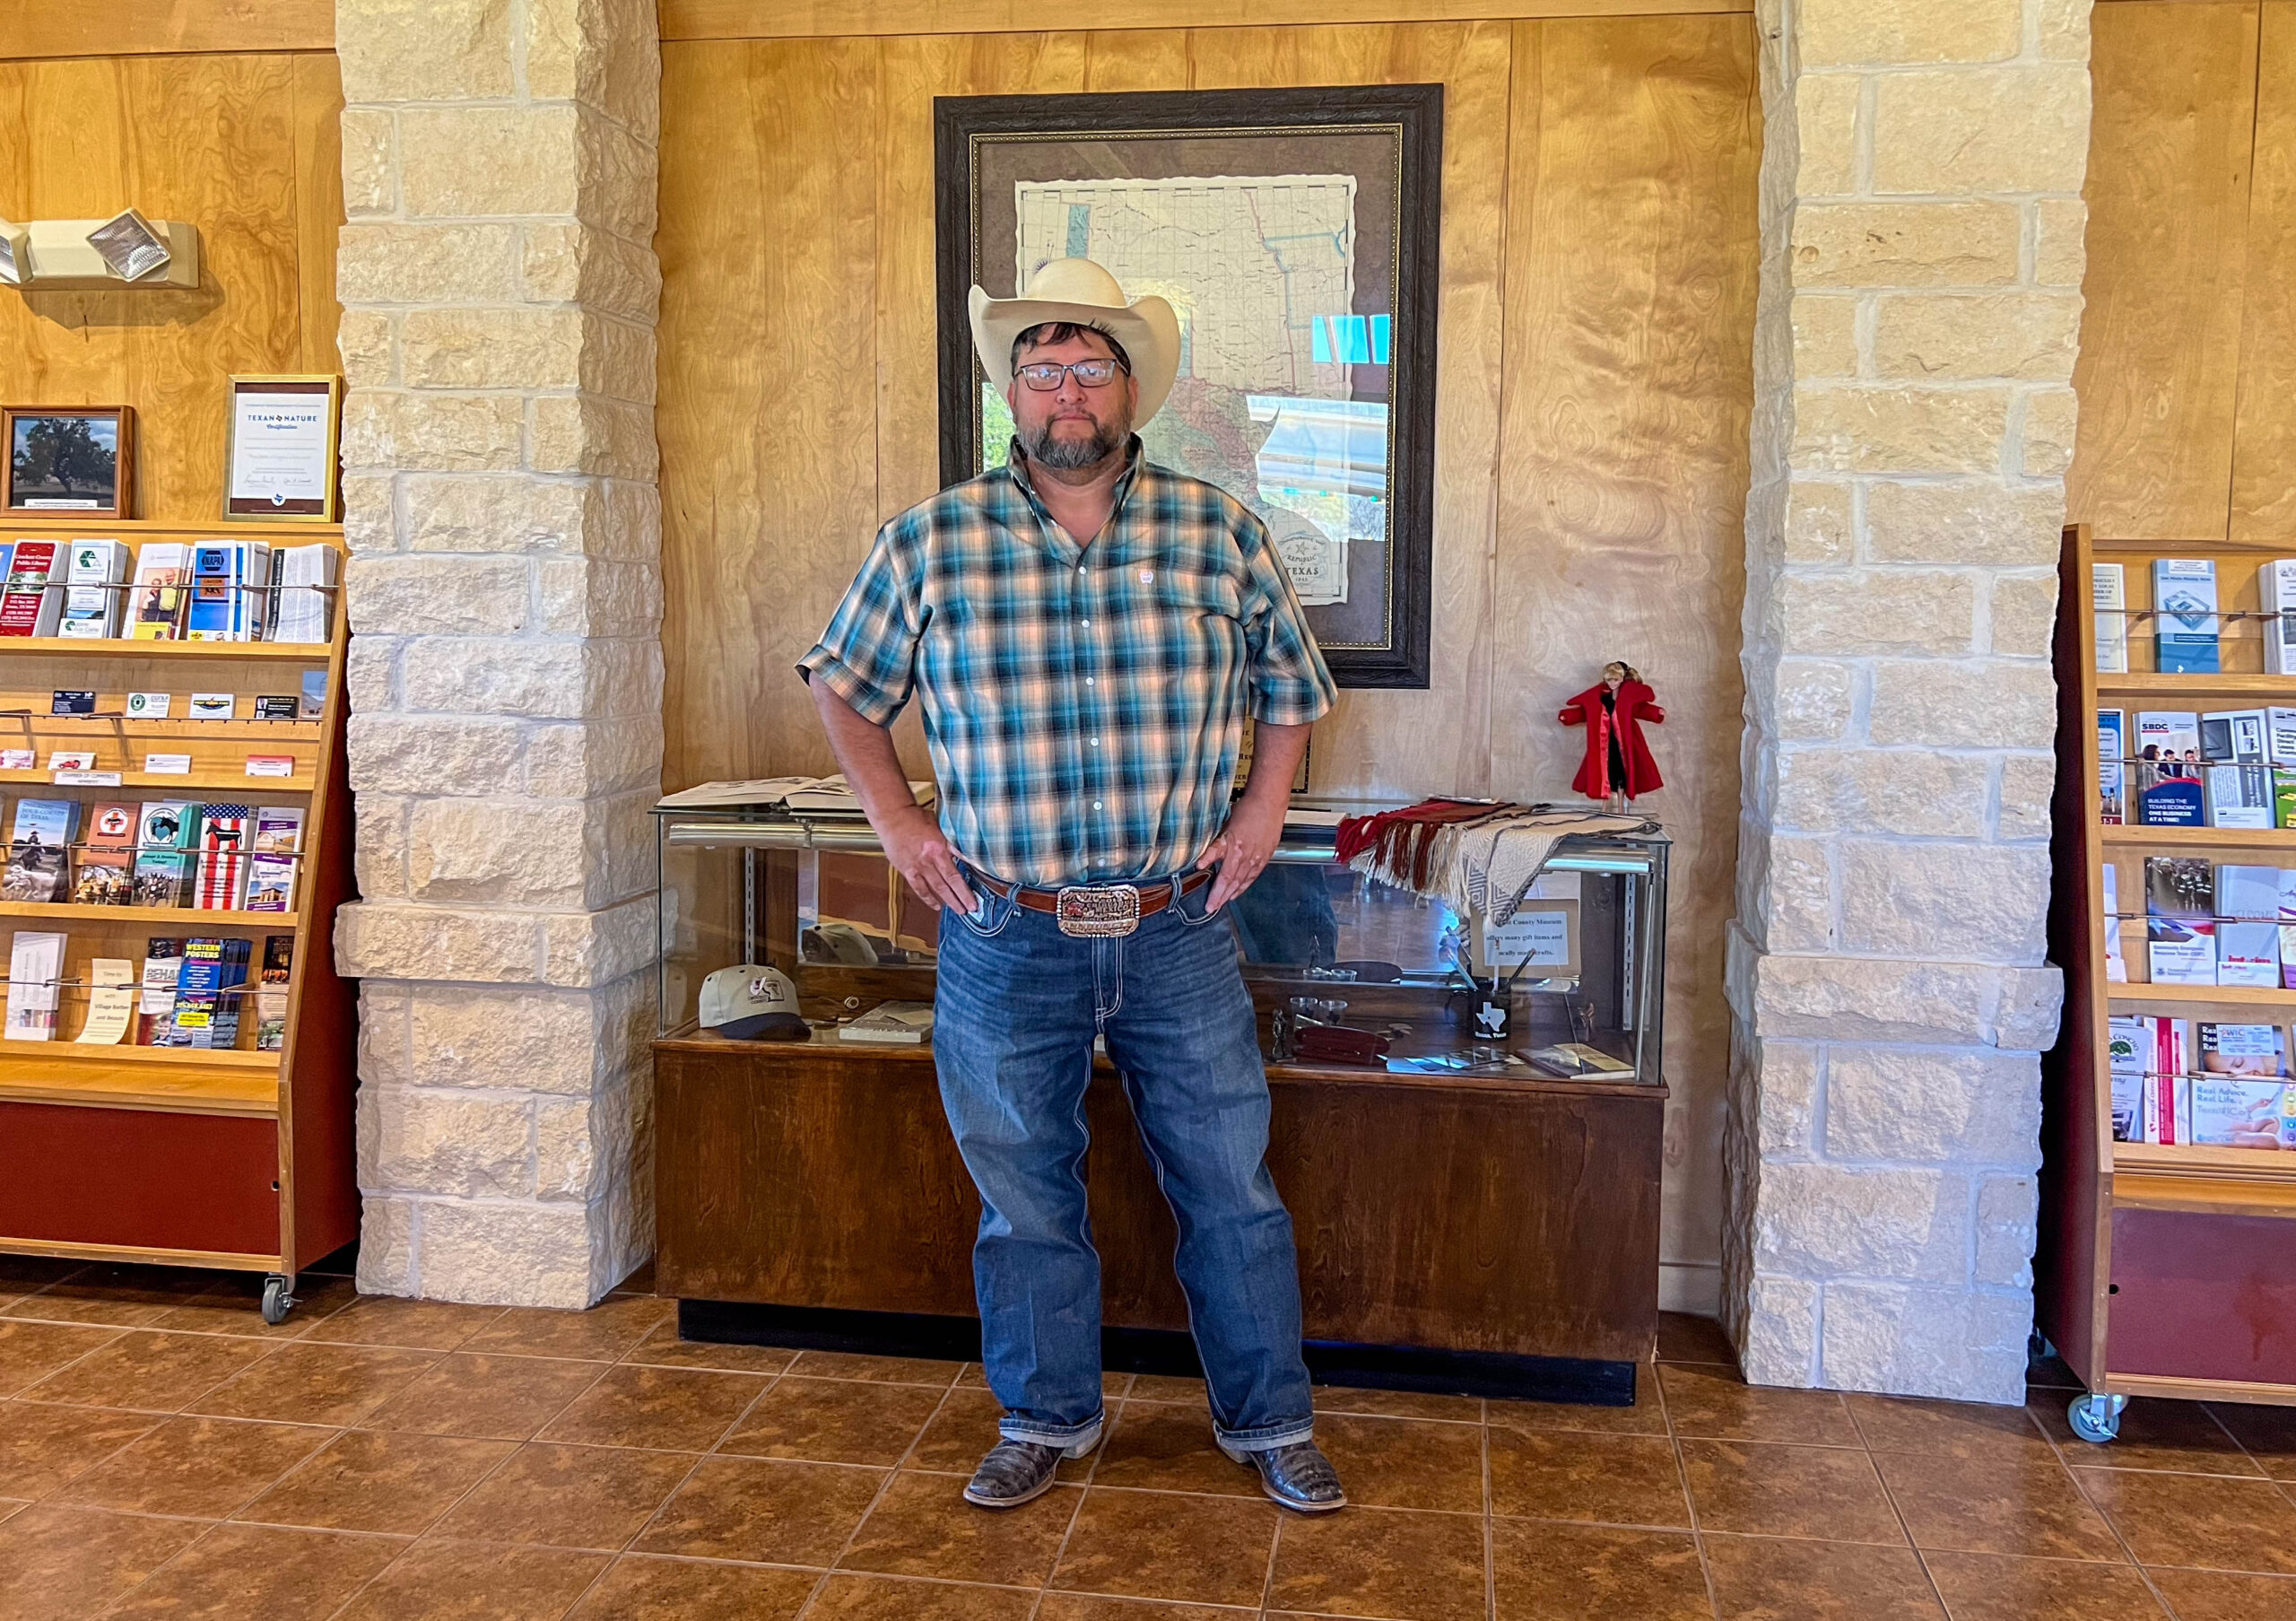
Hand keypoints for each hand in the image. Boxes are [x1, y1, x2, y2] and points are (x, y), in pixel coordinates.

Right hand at [877, 802, 975, 914]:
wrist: (892, 816)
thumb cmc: (915, 817)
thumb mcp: (941, 825)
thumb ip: (952, 841)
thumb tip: (968, 852)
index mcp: (939, 847)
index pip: (956, 872)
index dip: (966, 888)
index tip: (974, 897)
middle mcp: (929, 859)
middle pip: (948, 883)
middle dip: (961, 898)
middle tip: (971, 909)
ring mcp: (917, 866)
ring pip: (936, 888)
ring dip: (948, 900)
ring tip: (958, 910)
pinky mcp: (906, 870)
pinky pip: (919, 887)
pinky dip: (928, 897)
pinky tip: (936, 904)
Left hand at [1194, 792, 1286, 912]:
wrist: (1268, 801)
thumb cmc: (1247, 808)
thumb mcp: (1225, 825)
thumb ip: (1216, 845)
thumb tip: (1204, 859)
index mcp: (1234, 847)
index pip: (1223, 876)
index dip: (1215, 891)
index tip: (1208, 901)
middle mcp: (1246, 855)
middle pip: (1232, 882)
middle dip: (1221, 897)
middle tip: (1212, 908)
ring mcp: (1257, 857)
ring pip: (1242, 881)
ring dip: (1231, 893)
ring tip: (1222, 903)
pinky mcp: (1265, 856)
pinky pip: (1253, 875)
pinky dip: (1244, 885)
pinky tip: (1237, 892)